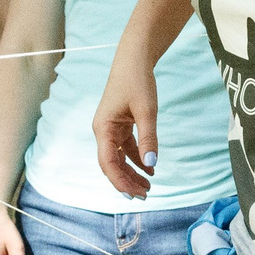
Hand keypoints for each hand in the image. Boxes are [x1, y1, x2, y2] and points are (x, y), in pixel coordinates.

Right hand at [93, 54, 160, 199]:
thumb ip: (148, 139)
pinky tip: (149, 169)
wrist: (135, 59)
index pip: (108, 163)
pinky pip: (126, 148)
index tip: (134, 194)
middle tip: (145, 195)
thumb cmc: (138, 81)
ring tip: (148, 187)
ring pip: (119, 158)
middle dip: (127, 181)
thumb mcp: (147, 111)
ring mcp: (110, 129)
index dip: (120, 181)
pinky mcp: (119, 125)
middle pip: (112, 164)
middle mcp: (103, 131)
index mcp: (103, 128)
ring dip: (132, 173)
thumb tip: (151, 165)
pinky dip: (136, 159)